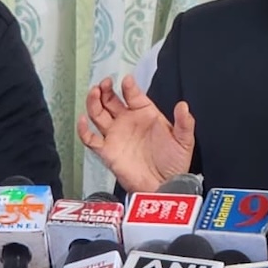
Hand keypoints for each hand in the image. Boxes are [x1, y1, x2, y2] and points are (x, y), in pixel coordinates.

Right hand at [77, 74, 195, 191]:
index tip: (126, 80)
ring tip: (94, 92)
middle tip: (104, 82)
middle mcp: (128, 122)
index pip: (133, 95)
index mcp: (145, 114)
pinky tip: (83, 119)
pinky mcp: (107, 151)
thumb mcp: (184, 141)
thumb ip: (184, 123)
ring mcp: (116, 135)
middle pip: (111, 100)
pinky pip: (90, 139)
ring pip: (98, 114)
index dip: (129, 87)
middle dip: (106, 90)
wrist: (164, 186)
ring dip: (93, 102)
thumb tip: (183, 106)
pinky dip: (83, 129)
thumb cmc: (174, 163)